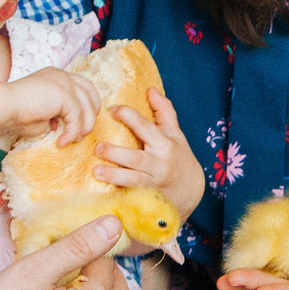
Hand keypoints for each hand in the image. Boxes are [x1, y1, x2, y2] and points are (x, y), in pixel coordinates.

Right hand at [4, 67, 100, 144]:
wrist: (3, 105)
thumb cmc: (14, 111)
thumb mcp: (41, 113)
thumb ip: (56, 116)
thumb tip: (64, 127)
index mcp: (55, 76)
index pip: (83, 86)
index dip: (86, 105)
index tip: (79, 123)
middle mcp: (63, 76)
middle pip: (91, 93)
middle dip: (91, 115)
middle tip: (81, 133)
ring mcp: (65, 83)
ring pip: (88, 107)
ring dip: (83, 127)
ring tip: (72, 140)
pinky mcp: (65, 95)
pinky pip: (77, 117)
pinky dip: (72, 132)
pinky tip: (62, 141)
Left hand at [92, 93, 202, 216]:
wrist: (191, 192)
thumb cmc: (179, 158)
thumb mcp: (175, 134)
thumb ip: (164, 111)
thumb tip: (150, 89)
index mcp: (165, 144)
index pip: (146, 127)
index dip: (128, 116)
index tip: (112, 109)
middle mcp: (160, 164)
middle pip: (136, 158)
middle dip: (116, 153)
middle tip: (98, 147)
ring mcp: (154, 184)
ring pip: (133, 180)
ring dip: (114, 176)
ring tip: (96, 171)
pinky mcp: (148, 199)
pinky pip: (131, 196)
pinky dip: (118, 193)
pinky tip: (102, 191)